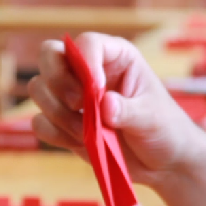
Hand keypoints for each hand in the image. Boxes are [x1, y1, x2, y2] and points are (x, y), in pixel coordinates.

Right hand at [28, 32, 204, 187]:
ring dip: (58, 112)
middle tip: (80, 105)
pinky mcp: (64, 123)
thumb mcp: (153, 117)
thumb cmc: (165, 129)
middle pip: (50, 54)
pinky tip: (80, 142)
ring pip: (39, 88)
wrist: (163, 162)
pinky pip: (40, 122)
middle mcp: (90, 70)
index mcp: (117, 57)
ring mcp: (74, 96)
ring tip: (88, 132)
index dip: (85, 62)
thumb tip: (104, 104)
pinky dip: (55, 134)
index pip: (87, 43)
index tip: (97, 89)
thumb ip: (129, 110)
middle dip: (58, 81)